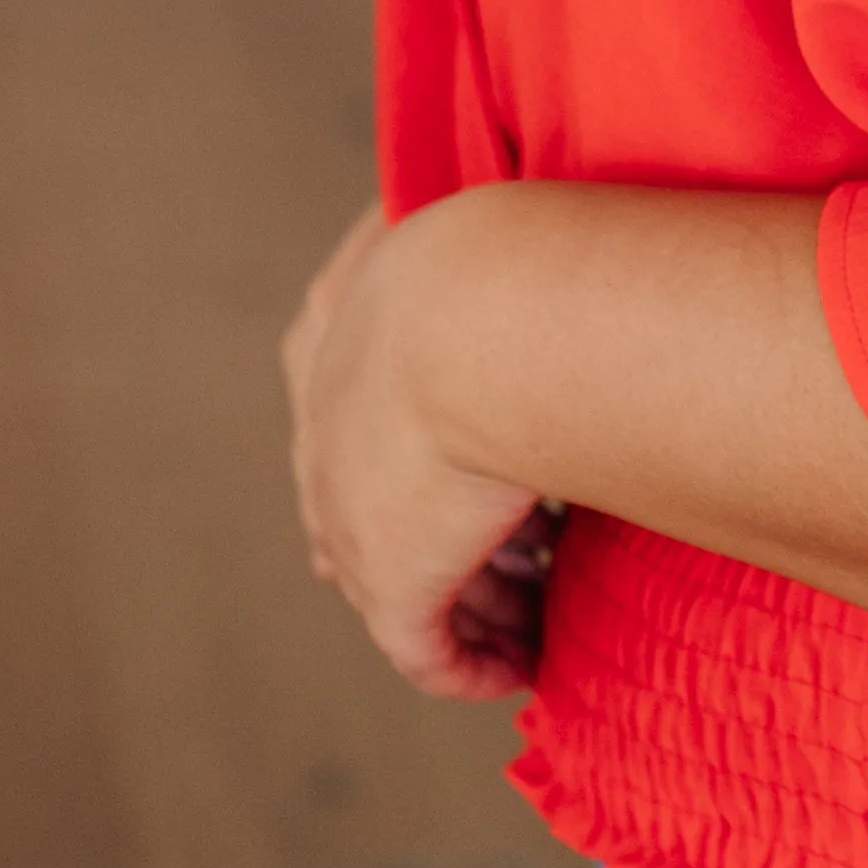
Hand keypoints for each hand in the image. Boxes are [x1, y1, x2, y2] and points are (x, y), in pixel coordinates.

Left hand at [282, 200, 553, 700]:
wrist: (479, 317)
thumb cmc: (496, 250)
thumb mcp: (474, 219)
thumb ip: (475, 221)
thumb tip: (515, 203)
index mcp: (328, 338)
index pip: (343, 417)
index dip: (412, 449)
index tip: (482, 462)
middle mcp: (324, 439)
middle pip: (370, 511)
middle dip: (448, 531)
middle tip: (527, 542)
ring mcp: (352, 520)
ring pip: (408, 582)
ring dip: (478, 599)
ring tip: (543, 606)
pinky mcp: (395, 585)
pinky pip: (432, 651)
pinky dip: (476, 663)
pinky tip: (523, 665)